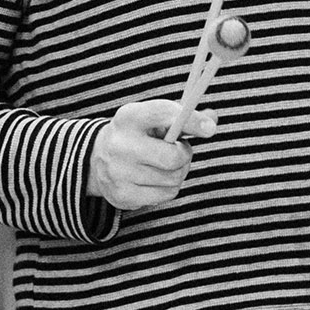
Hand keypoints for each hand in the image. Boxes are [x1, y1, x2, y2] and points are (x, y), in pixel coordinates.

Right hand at [87, 99, 216, 212]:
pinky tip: (155, 179)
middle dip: (184, 155)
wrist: (97, 157)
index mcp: (128, 117)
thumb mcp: (154, 119)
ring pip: (173, 179)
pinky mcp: (122, 195)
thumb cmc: (138, 134)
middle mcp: (120, 144)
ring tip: (164, 165)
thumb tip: (211, 121)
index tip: (209, 129)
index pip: (164, 114)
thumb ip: (184, 118)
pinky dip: (168, 188)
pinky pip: (165, 195)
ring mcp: (118, 172)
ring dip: (178, 172)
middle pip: (173, 158)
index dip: (192, 121)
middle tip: (179, 151)